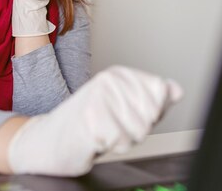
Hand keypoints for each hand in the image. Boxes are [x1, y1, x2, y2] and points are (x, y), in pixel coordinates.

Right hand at [7, 65, 183, 175]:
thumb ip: (151, 98)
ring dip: (122, 139)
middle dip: (135, 129)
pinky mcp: (92, 119)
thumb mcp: (123, 107)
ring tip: (102, 132)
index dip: (148, 113)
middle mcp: (110, 81)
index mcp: (119, 74)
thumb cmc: (86, 125)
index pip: (160, 94)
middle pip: (152, 114)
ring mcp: (100, 98)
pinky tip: (93, 139)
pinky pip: (122, 142)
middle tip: (111, 125)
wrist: (46, 141)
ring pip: (139, 130)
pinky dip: (109, 147)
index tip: (124, 114)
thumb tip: (176, 90)